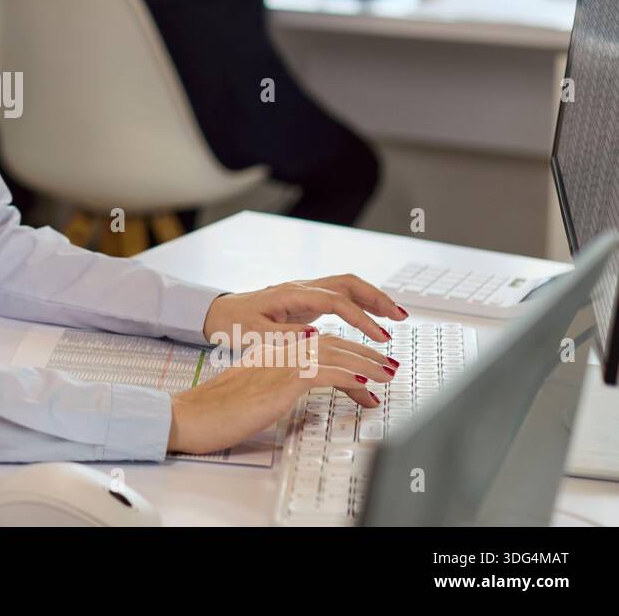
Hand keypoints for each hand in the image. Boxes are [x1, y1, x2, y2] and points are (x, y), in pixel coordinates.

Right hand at [167, 334, 396, 453]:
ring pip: (334, 353)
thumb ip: (272, 385)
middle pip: (331, 343)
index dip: (345, 353)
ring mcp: (279, 363)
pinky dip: (348, 375)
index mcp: (269, 352)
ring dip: (365, 363)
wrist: (191, 415)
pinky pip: (324, 372)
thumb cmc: (215, 411)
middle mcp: (277, 352)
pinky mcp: (281, 381)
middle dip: (364, 354)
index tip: (365, 368)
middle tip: (387, 367)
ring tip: (386, 374)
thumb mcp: (250, 393)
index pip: (317, 344)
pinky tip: (364, 384)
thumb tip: (289, 392)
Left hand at [201, 274, 408, 346]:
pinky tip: (374, 317)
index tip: (379, 335)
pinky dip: (360, 303)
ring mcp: (305, 292)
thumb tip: (315, 335)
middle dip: (377, 298)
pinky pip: (340, 296)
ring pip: (347, 287)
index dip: (361, 318)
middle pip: (348, 284)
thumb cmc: (234, 324)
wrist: (219, 314)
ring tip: (397, 316)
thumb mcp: (254, 334)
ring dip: (373, 298)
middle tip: (400, 318)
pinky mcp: (307, 301)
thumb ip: (284, 336)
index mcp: (291, 295)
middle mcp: (301, 288)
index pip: (336, 301)